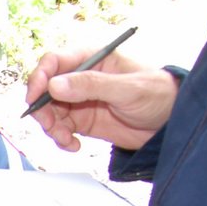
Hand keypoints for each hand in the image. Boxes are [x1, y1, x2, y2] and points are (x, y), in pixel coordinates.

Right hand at [26, 47, 177, 152]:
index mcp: (93, 59)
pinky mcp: (82, 121)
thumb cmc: (158, 95)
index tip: (35, 98)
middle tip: (51, 126)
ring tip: (67, 140)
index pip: (54, 62)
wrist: (171, 124)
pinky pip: (60, 129)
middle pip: (45, 89)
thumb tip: (54, 85)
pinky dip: (61, 140)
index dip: (40, 77)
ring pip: (49, 112)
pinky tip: (74, 146)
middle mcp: (81, 78)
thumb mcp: (127, 88)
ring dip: (51, 128)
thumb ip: (90, 85)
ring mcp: (79, 100)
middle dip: (42, 109)